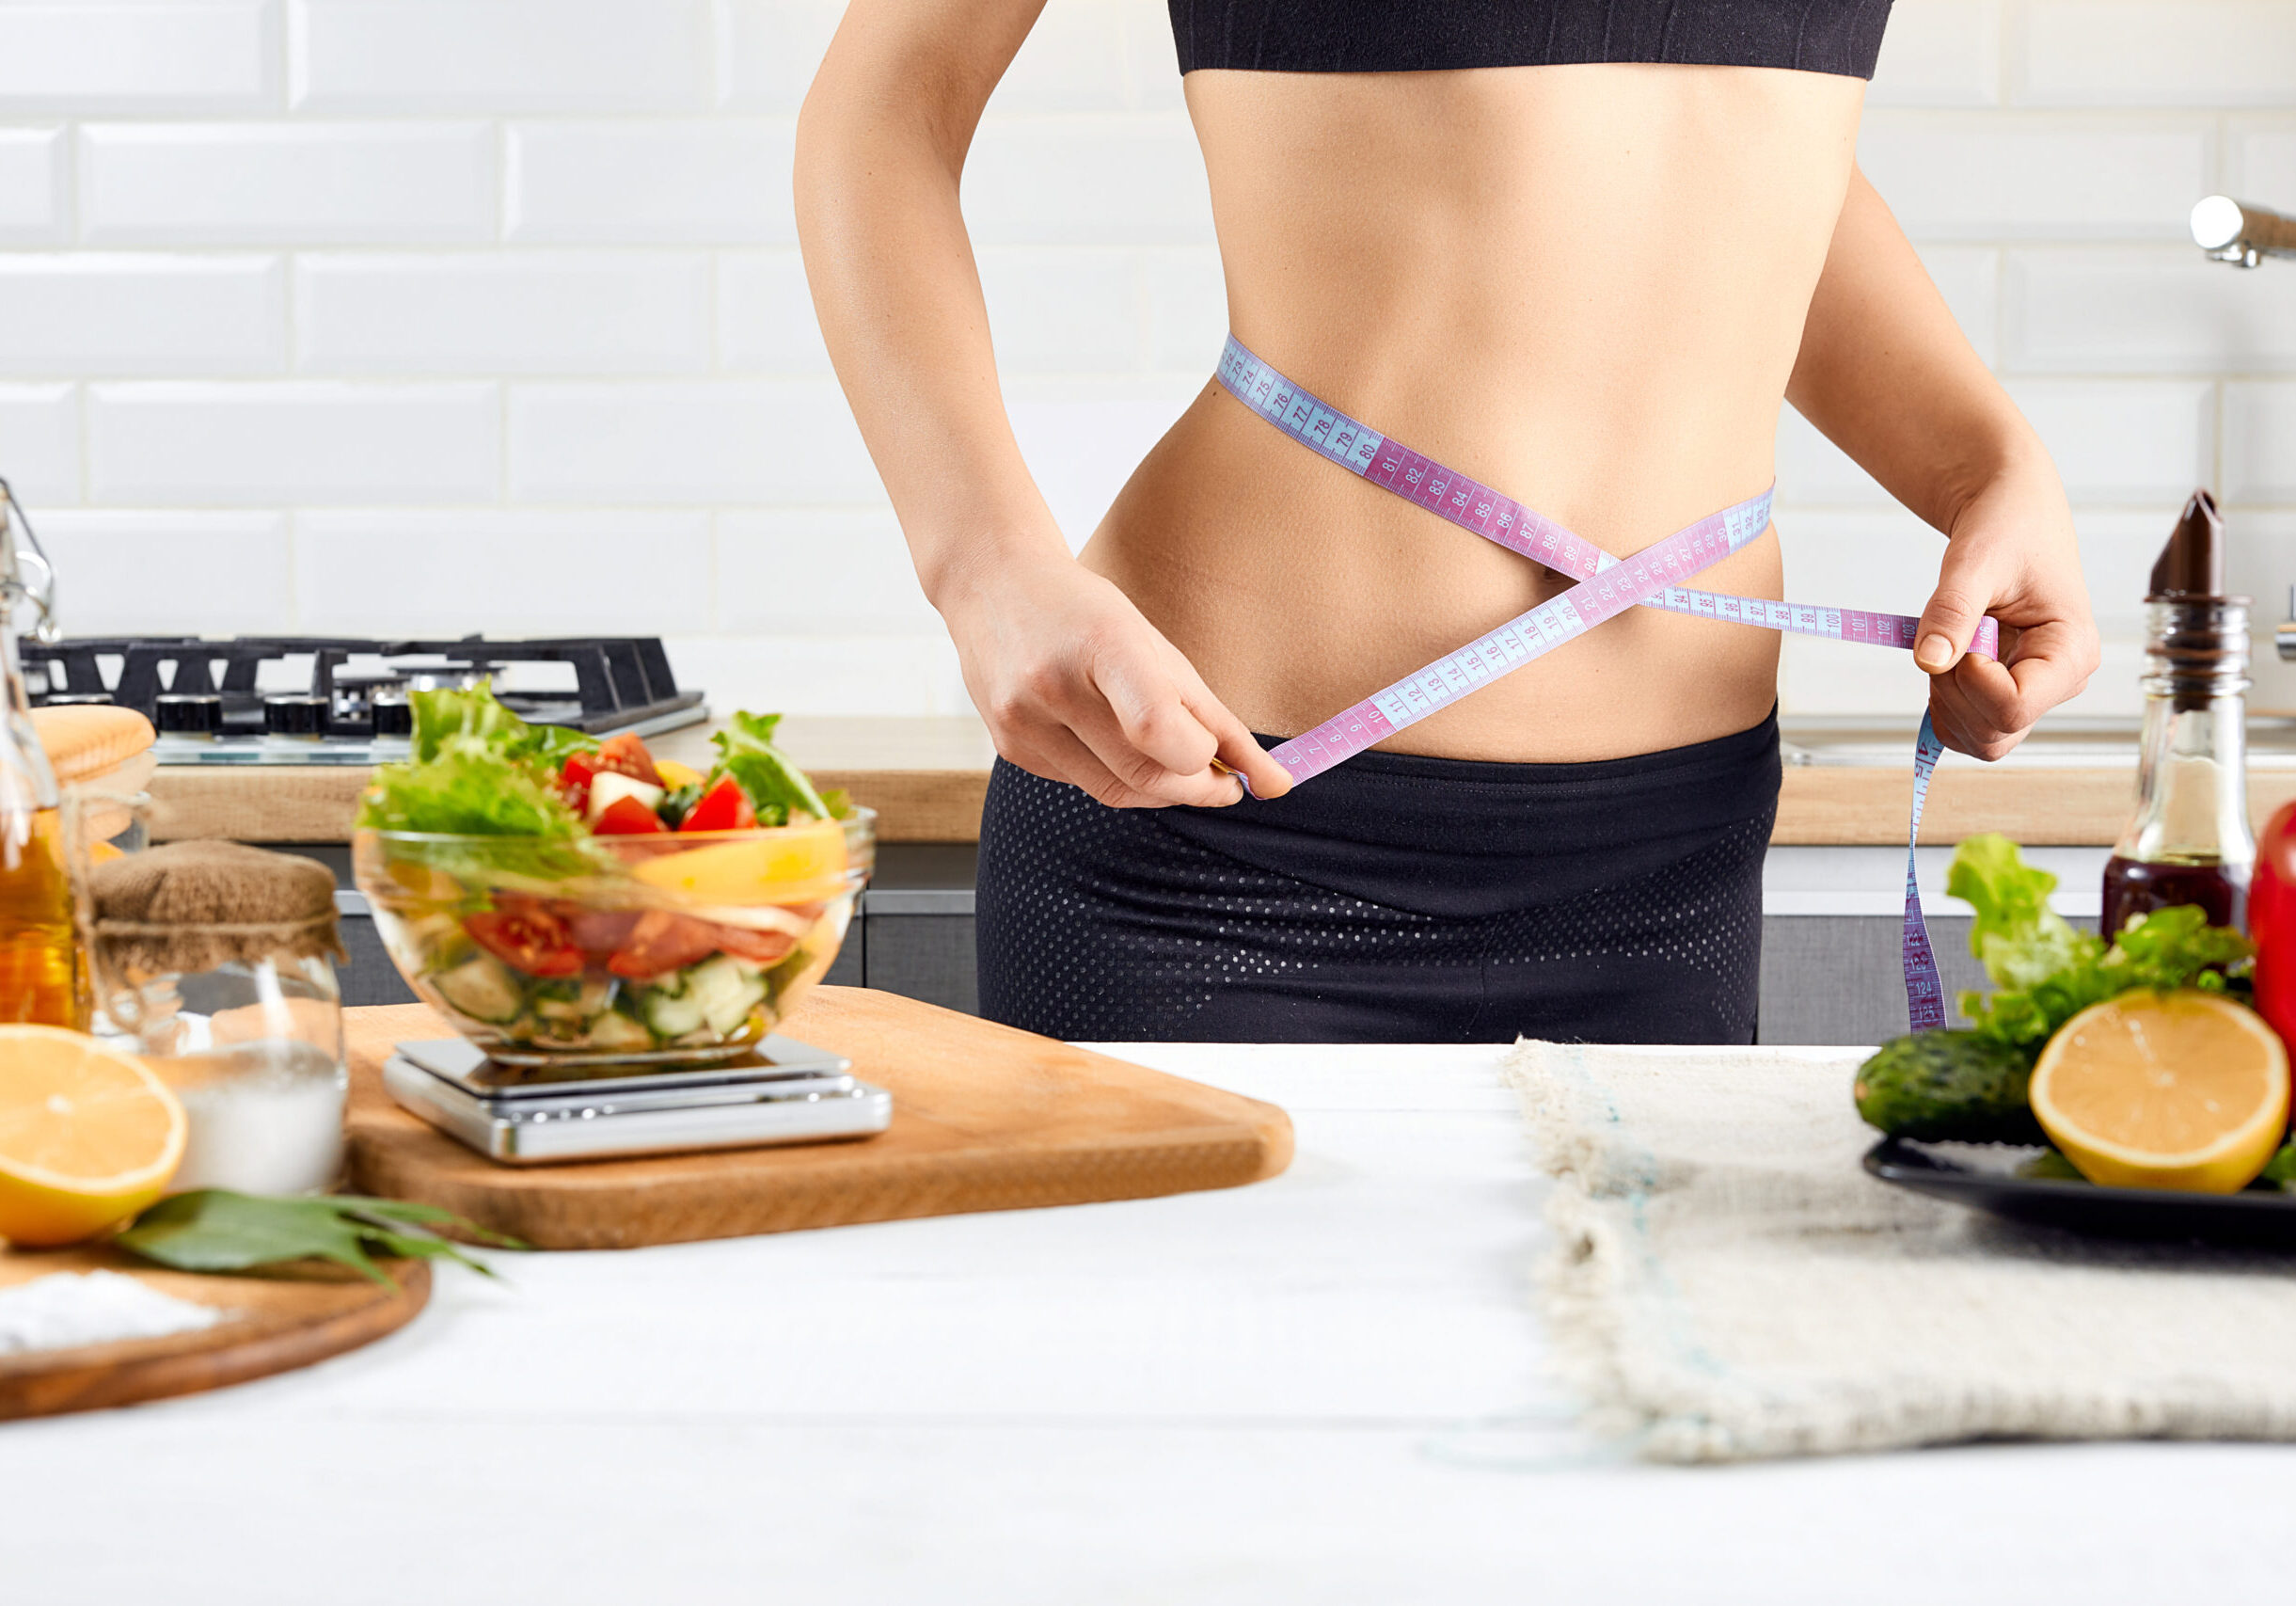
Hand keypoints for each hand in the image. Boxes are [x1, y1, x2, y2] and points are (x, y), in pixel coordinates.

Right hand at [938, 553, 1292, 807]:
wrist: (992, 584)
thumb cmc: (1087, 610)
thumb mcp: (1158, 646)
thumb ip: (1216, 719)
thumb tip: (1276, 786)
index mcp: (1100, 645)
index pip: (1157, 729)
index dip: (1203, 759)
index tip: (1229, 766)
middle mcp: (1052, 686)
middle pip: (1143, 774)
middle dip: (1194, 788)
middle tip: (1221, 782)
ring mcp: (1022, 721)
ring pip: (1113, 792)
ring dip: (1159, 789)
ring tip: (1177, 763)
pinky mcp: (1008, 747)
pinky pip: (1081, 784)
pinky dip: (1114, 775)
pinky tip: (1114, 743)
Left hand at [1911, 470, 2100, 760]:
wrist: (2010, 515)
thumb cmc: (2007, 528)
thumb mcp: (1974, 560)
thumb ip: (1952, 610)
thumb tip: (1929, 660)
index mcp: (2072, 651)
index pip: (2013, 707)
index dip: (1970, 681)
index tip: (1964, 636)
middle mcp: (2061, 681)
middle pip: (1995, 733)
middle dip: (1952, 692)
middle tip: (1949, 636)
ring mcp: (2036, 692)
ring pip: (1981, 738)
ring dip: (1946, 698)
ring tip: (1952, 640)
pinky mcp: (2009, 694)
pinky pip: (1969, 728)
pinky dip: (1944, 703)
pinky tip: (1947, 658)